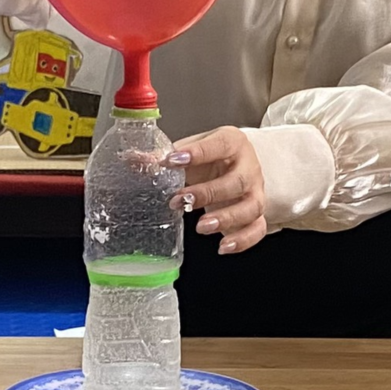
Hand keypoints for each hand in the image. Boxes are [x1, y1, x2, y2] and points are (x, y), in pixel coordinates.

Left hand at [167, 127, 267, 254]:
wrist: (235, 165)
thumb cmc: (211, 157)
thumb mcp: (190, 150)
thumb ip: (164, 156)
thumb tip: (133, 160)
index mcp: (232, 143)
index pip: (220, 144)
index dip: (198, 152)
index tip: (172, 160)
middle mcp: (249, 167)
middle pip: (237, 181)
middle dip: (208, 193)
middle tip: (181, 200)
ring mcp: (256, 192)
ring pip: (251, 207)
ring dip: (226, 218)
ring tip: (201, 227)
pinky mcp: (258, 214)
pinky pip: (257, 229)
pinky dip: (243, 240)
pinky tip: (223, 246)